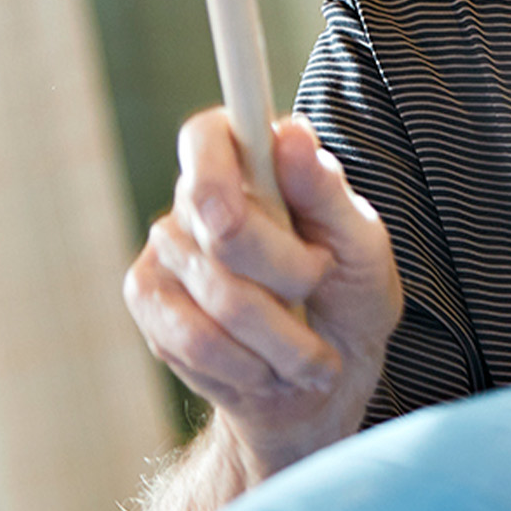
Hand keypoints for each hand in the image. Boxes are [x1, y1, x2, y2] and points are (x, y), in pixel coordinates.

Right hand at [123, 111, 403, 481]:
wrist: (319, 375)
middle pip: (225, 233)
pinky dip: (247, 366)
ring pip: (218, 297)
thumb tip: (292, 135)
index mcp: (251, 159)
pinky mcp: (149, 305)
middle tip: (323, 287)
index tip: (232, 218)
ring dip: (282, 339)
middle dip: (292, 277)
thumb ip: (324, 190)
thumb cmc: (347, 291)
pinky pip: (195, 341)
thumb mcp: (361, 241)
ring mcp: (167, 250)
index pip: (206, 137)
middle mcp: (198, 196)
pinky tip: (268, 368)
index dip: (213, 173)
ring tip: (310, 351)